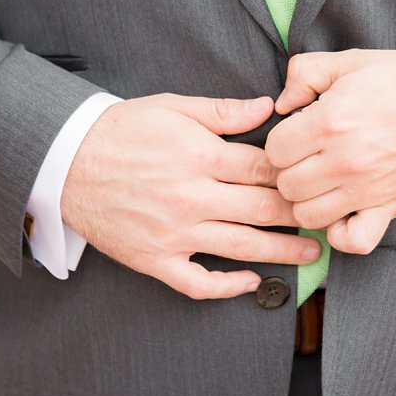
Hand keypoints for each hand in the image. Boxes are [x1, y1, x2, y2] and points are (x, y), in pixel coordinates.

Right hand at [62, 94, 318, 299]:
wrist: (65, 162)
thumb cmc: (123, 130)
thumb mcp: (175, 107)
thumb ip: (225, 111)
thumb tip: (268, 107)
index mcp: (202, 157)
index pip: (267, 170)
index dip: (298, 175)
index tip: (320, 178)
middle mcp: (193, 198)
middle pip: (264, 210)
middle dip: (302, 214)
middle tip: (329, 216)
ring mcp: (174, 233)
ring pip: (242, 247)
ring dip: (282, 251)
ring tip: (312, 252)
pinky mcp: (153, 259)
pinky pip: (197, 283)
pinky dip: (227, 287)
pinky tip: (253, 282)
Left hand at [266, 50, 395, 254]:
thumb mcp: (353, 61)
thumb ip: (305, 73)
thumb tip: (281, 102)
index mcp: (333, 119)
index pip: (274, 149)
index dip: (283, 140)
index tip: (299, 134)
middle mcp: (346, 159)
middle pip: (286, 184)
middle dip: (292, 169)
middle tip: (310, 156)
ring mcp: (368, 188)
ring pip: (307, 215)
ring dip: (310, 200)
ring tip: (324, 182)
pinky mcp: (389, 206)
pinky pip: (353, 240)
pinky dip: (342, 233)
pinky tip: (343, 212)